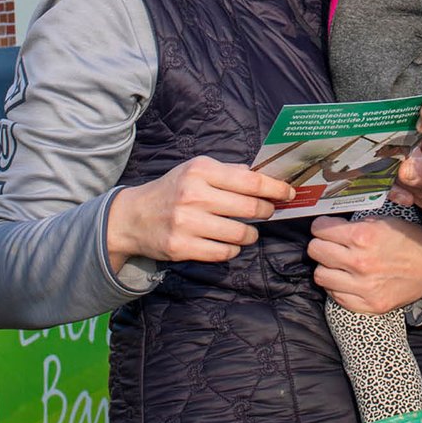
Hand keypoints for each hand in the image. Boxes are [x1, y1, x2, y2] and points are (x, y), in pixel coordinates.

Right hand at [106, 155, 293, 265]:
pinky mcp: (181, 247)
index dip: (275, 189)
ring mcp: (186, 223)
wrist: (133, 217)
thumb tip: (265, 176)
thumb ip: (229, 172)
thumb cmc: (173, 190)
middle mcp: (193, 195)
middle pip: (249, 208)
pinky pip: (224, 252)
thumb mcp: (196, 170)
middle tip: (269, 212)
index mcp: (200, 170)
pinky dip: (233, 248)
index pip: (250, 181)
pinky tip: (229, 242)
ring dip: (251, 233)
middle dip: (266, 211)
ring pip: (240, 233)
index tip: (288, 193)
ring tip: (248, 230)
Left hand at [307, 214, 421, 314]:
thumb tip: (331, 224)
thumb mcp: (385, 221)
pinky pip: (335, 296)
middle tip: (330, 245)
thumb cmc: (410, 241)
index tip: (326, 229)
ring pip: (320, 276)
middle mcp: (360, 262)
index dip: (321, 227)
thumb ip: (357, 222)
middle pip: (315, 251)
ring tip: (339, 264)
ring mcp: (363, 286)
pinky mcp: (368, 304)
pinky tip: (348, 279)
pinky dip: (337, 286)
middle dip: (320, 245)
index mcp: (363, 236)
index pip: (319, 229)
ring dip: (327, 267)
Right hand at [390, 118, 421, 221]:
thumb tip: (404, 170)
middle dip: (406, 170)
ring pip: (390, 165)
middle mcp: (419, 140)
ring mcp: (409, 158)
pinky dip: (395, 192)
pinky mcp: (403, 175)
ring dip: (406, 184)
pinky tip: (409, 199)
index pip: (410, 128)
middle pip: (395, 147)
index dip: (401, 143)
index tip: (402, 159)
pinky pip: (388, 180)